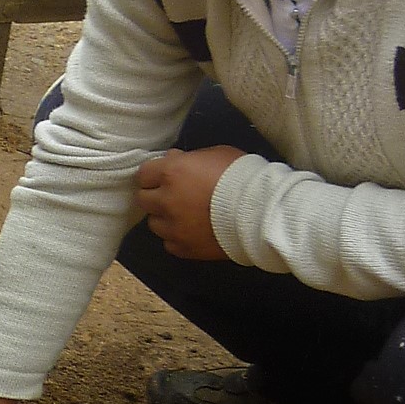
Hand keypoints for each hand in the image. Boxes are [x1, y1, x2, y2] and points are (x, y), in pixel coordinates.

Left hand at [132, 144, 244, 260]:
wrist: (261, 213)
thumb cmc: (242, 176)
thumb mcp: (216, 154)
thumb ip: (190, 158)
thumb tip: (173, 159)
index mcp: (171, 173)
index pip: (143, 174)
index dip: (154, 175)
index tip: (163, 176)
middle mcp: (166, 201)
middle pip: (144, 199)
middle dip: (155, 196)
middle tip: (173, 196)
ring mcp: (173, 228)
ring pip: (154, 224)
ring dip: (165, 218)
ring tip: (184, 216)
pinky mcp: (184, 249)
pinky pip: (170, 243)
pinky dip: (177, 237)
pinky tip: (192, 232)